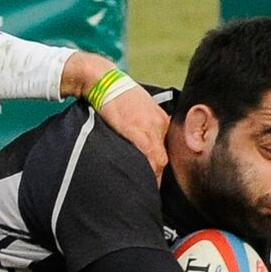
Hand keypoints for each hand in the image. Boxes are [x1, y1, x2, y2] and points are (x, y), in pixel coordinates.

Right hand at [61, 53, 166, 180]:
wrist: (102, 80)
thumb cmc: (115, 95)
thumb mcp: (135, 109)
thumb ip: (141, 126)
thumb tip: (138, 147)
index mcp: (161, 120)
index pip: (168, 150)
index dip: (164, 169)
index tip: (157, 181)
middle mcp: (160, 123)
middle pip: (166, 157)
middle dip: (161, 176)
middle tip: (153, 191)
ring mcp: (151, 126)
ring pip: (160, 159)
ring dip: (155, 177)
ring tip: (147, 191)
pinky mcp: (137, 129)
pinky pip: (149, 155)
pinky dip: (149, 170)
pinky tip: (146, 181)